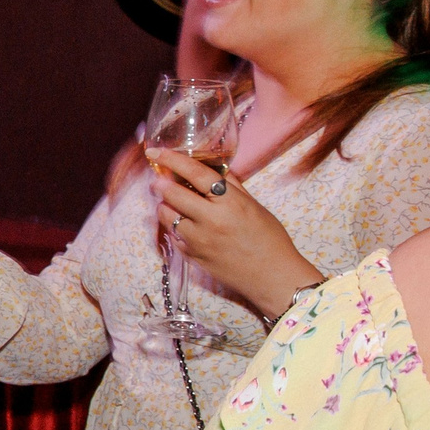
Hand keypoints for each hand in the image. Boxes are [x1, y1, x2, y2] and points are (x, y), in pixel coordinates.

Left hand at [145, 149, 318, 318]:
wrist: (273, 277)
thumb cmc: (270, 239)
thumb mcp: (255, 206)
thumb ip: (232, 185)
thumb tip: (215, 166)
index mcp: (230, 203)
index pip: (195, 174)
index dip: (172, 159)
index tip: (156, 151)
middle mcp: (210, 220)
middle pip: (172, 194)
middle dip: (161, 183)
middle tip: (159, 179)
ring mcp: (198, 240)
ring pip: (166, 215)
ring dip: (165, 205)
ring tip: (174, 204)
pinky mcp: (191, 256)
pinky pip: (173, 235)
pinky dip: (174, 226)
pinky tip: (186, 225)